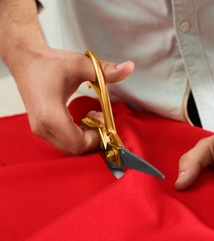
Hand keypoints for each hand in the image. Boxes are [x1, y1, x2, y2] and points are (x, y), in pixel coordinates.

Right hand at [13, 47, 133, 154]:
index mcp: (51, 114)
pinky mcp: (40, 129)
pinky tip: (82, 119)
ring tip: (92, 116)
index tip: (102, 119)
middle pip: (74, 149)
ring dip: (85, 137)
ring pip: (68, 148)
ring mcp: (40, 129)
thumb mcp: (82, 64)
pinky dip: (77, 135)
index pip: (77, 144)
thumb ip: (106, 70)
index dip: (95, 138)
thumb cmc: (51, 63)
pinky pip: (62, 142)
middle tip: (99, 117)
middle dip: (92, 138)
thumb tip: (130, 67)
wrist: (27, 61)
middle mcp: (42, 126)